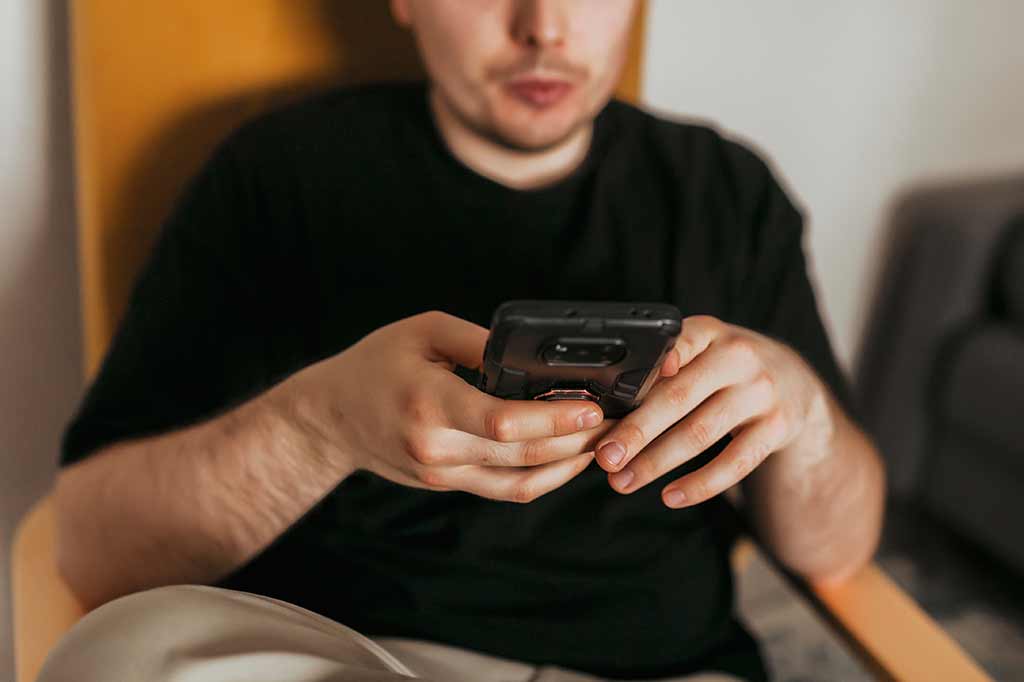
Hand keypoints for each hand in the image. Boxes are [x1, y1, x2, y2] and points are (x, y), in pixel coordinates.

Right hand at [285, 310, 611, 502]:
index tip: (593, 408)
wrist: (329, 418)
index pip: (503, 424)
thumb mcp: (422, 331)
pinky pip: (506, 489)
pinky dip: (544, 477)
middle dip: (579, 443)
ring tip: (604, 442)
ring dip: (569, 466)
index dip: (556, 421)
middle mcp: (438, 448)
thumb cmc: (374, 365)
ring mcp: (443, 473)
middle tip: (618, 422)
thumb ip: (479, 342)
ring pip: (522, 483)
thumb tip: (532, 353)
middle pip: (524, 457)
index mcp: (430, 403)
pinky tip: (569, 458)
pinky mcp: (449, 483)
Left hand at [594, 315, 833, 507]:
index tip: (625, 387)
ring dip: (656, 462)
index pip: (678, 344)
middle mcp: (738, 357)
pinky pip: (735, 463)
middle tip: (605, 457)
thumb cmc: (724, 369)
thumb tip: (607, 409)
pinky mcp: (777, 427)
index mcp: (709, 332)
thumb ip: (663, 368)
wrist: (793, 382)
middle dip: (636, 431)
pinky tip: (671, 496)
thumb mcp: (700, 351)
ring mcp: (761, 392)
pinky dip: (700, 484)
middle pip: (678, 397)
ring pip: (700, 433)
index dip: (654, 364)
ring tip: (623, 482)